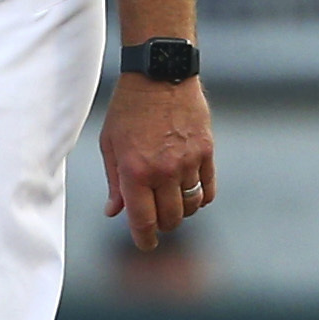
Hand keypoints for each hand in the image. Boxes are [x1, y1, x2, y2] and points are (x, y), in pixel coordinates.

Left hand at [101, 72, 213, 248]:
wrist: (159, 75)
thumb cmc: (127, 110)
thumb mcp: (110, 144)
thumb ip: (114, 182)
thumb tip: (115, 212)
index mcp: (134, 171)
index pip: (143, 220)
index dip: (144, 239)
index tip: (146, 244)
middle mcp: (162, 170)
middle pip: (170, 219)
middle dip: (162, 225)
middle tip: (156, 220)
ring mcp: (188, 161)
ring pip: (190, 206)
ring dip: (180, 211)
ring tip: (171, 203)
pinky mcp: (206, 151)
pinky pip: (208, 188)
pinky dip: (200, 197)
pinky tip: (190, 193)